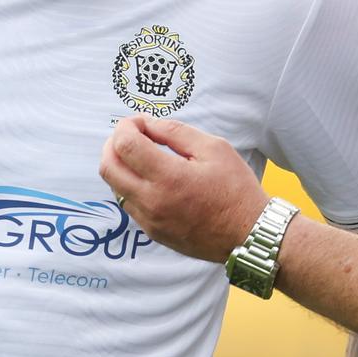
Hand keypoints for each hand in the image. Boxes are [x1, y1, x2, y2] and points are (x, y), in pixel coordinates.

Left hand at [99, 116, 267, 261]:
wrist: (249, 234)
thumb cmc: (236, 189)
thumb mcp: (214, 148)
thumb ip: (176, 132)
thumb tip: (146, 124)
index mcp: (169, 178)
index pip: (124, 145)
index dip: (126, 126)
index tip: (139, 122)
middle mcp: (152, 202)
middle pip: (108, 167)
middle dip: (113, 144)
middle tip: (131, 135)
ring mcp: (150, 221)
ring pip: (114, 187)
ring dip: (121, 166)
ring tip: (142, 156)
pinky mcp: (153, 233)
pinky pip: (129, 204)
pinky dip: (131, 185)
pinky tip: (152, 179)